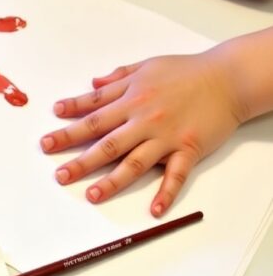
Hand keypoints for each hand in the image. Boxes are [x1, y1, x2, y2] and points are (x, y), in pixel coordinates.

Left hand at [41, 51, 243, 215]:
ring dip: (111, 180)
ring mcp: (165, 135)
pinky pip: (176, 174)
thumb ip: (118, 77)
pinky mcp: (188, 148)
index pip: (93, 110)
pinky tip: (155, 210)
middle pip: (105, 140)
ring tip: (91, 194)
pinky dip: (166, 193)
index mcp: (132, 95)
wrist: (227, 77)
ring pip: (133, 161)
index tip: (47, 139)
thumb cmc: (188, 71)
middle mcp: (144, 117)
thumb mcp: (148, 66)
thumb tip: (92, 84)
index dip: (69, 124)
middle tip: (59, 174)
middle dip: (79, 158)